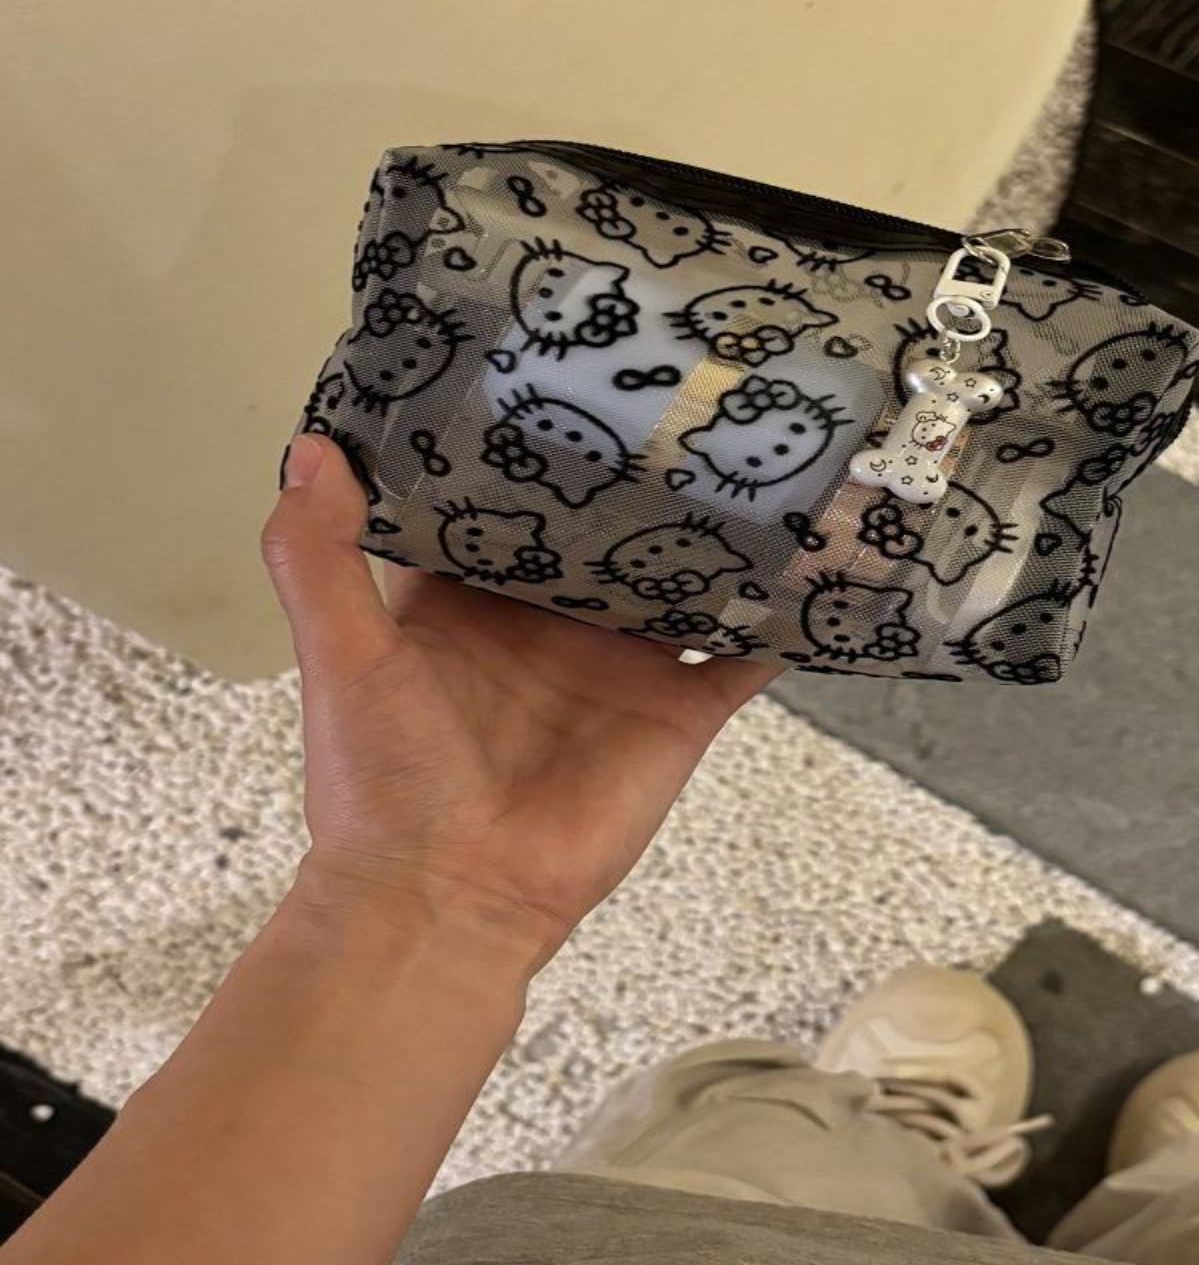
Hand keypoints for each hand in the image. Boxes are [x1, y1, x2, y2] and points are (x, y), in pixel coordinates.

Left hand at [261, 433, 774, 960]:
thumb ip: (319, 556)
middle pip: (608, 532)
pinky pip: (742, 655)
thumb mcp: (343, 656)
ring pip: (682, 580)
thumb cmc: (385, 781)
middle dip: (642, 473)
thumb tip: (315, 445)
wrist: (451, 900)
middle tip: (689, 388)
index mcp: (474, 599)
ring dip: (718, 530)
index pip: (509, 502)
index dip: (532, 443)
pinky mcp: (680, 710)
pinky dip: (779, 616)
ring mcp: (624, 664)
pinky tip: (818, 558)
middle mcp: (554, 621)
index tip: (565, 364)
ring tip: (766, 450)